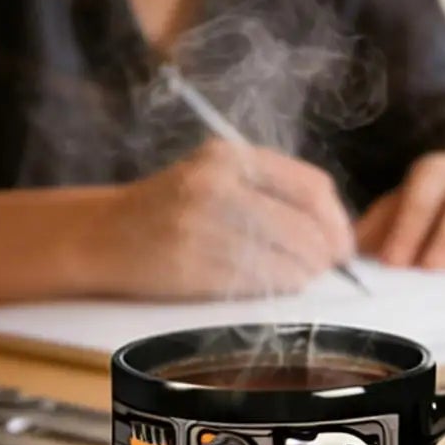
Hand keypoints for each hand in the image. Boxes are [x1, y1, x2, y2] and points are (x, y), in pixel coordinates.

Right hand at [83, 140, 355, 298]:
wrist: (102, 234)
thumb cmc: (171, 206)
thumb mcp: (217, 174)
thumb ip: (271, 190)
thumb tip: (333, 230)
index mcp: (229, 156)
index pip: (311, 187)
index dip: (336, 221)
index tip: (343, 243)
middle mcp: (216, 186)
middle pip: (304, 227)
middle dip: (325, 254)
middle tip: (327, 267)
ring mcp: (202, 227)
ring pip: (285, 259)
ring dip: (303, 275)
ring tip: (299, 276)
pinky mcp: (191, 266)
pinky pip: (256, 284)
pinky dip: (276, 288)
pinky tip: (272, 285)